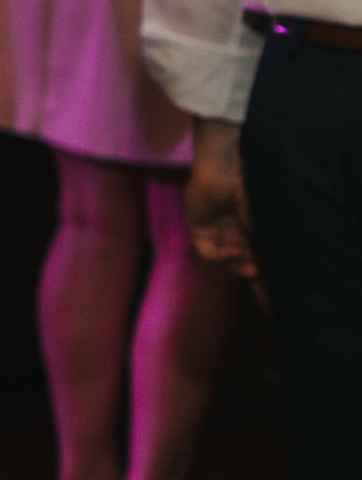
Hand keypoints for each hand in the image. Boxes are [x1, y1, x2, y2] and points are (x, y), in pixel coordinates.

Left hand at [185, 118, 265, 304]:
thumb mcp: (264, 220)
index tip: (276, 309)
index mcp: (254, 233)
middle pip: (246, 267)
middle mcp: (236, 236)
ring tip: (252, 267)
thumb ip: (270, 244)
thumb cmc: (249, 190)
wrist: (224, 170)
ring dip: (239, 267)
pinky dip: (222, 256)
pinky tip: (235, 249)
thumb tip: (280, 268)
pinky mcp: (199, 231)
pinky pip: (209, 253)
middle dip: (257, 284)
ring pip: (228, 263)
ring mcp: (217, 234)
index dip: (268, 286)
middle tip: (268, 299)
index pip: (263, 264)